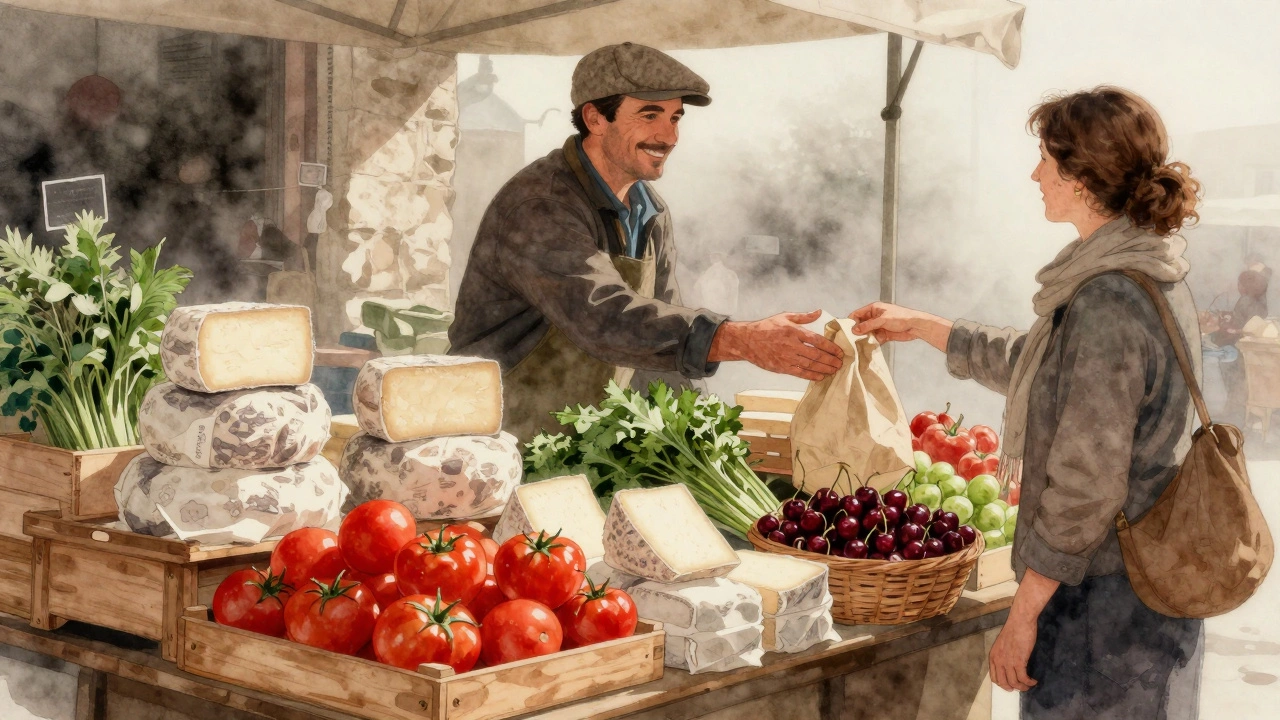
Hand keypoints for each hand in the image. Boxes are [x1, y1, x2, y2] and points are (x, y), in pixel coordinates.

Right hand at [709, 310, 842, 381]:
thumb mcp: (785, 317)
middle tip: (841, 363)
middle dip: (831, 360)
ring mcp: (786, 358)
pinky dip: (812, 376)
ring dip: (824, 369)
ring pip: (810, 365)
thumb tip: (819, 312)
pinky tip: (821, 376)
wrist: (747, 341)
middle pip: (816, 355)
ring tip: (834, 371)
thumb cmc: (766, 327)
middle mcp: (791, 345)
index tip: (840, 352)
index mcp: (794, 331)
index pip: (817, 341)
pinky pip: (800, 373)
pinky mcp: (781, 367)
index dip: (831, 347)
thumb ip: (804, 317)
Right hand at [849, 302, 952, 351]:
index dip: (851, 322)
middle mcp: (874, 317)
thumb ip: (868, 325)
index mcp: (873, 309)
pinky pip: (874, 339)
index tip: (846, 331)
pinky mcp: (883, 335)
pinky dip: (871, 343)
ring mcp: (879, 326)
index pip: (857, 314)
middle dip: (857, 332)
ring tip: (859, 345)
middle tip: (851, 340)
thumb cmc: (901, 317)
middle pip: (861, 325)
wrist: (916, 326)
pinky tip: (869, 347)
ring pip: (867, 333)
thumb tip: (854, 330)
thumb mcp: (882, 320)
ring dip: (864, 338)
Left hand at [989, 612, 1038, 691]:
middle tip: (1019, 687)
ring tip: (1029, 685)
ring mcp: (1008, 662)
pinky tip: (1033, 681)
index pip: (994, 677)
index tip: (1009, 684)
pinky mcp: (1019, 661)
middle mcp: (998, 661)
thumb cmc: (1013, 630)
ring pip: (1014, 683)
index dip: (1002, 683)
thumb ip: (1002, 655)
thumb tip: (1008, 665)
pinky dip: (1029, 682)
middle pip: (1003, 683)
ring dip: (1023, 687)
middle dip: (1011, 688)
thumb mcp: (1002, 644)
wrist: (1020, 621)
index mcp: (993, 656)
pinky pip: (1023, 678)